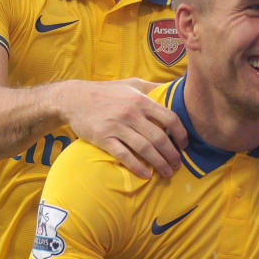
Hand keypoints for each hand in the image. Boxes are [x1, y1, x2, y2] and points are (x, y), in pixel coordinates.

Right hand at [65, 80, 187, 178]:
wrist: (74, 98)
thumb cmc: (106, 91)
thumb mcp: (131, 83)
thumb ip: (152, 87)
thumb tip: (173, 88)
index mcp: (141, 100)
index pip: (170, 118)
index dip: (181, 134)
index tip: (184, 145)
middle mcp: (131, 113)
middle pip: (159, 138)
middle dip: (172, 154)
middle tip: (178, 165)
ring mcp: (117, 126)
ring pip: (144, 149)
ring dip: (159, 163)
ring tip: (167, 172)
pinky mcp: (103, 138)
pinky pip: (124, 155)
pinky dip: (137, 167)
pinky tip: (146, 175)